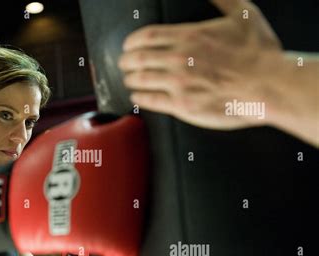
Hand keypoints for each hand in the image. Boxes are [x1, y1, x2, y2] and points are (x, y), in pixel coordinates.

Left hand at [118, 0, 282, 129]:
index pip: (147, 36)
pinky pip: (151, 101)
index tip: (128, 45)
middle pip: (138, 58)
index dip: (132, 41)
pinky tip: (137, 96)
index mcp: (189, 36)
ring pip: (141, 79)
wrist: (268, 86)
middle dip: (126, 60)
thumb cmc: (258, 53)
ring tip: (128, 80)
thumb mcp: (243, 14)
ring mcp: (178, 83)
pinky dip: (139, 97)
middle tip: (123, 63)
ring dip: (130, 79)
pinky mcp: (182, 105)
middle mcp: (178, 59)